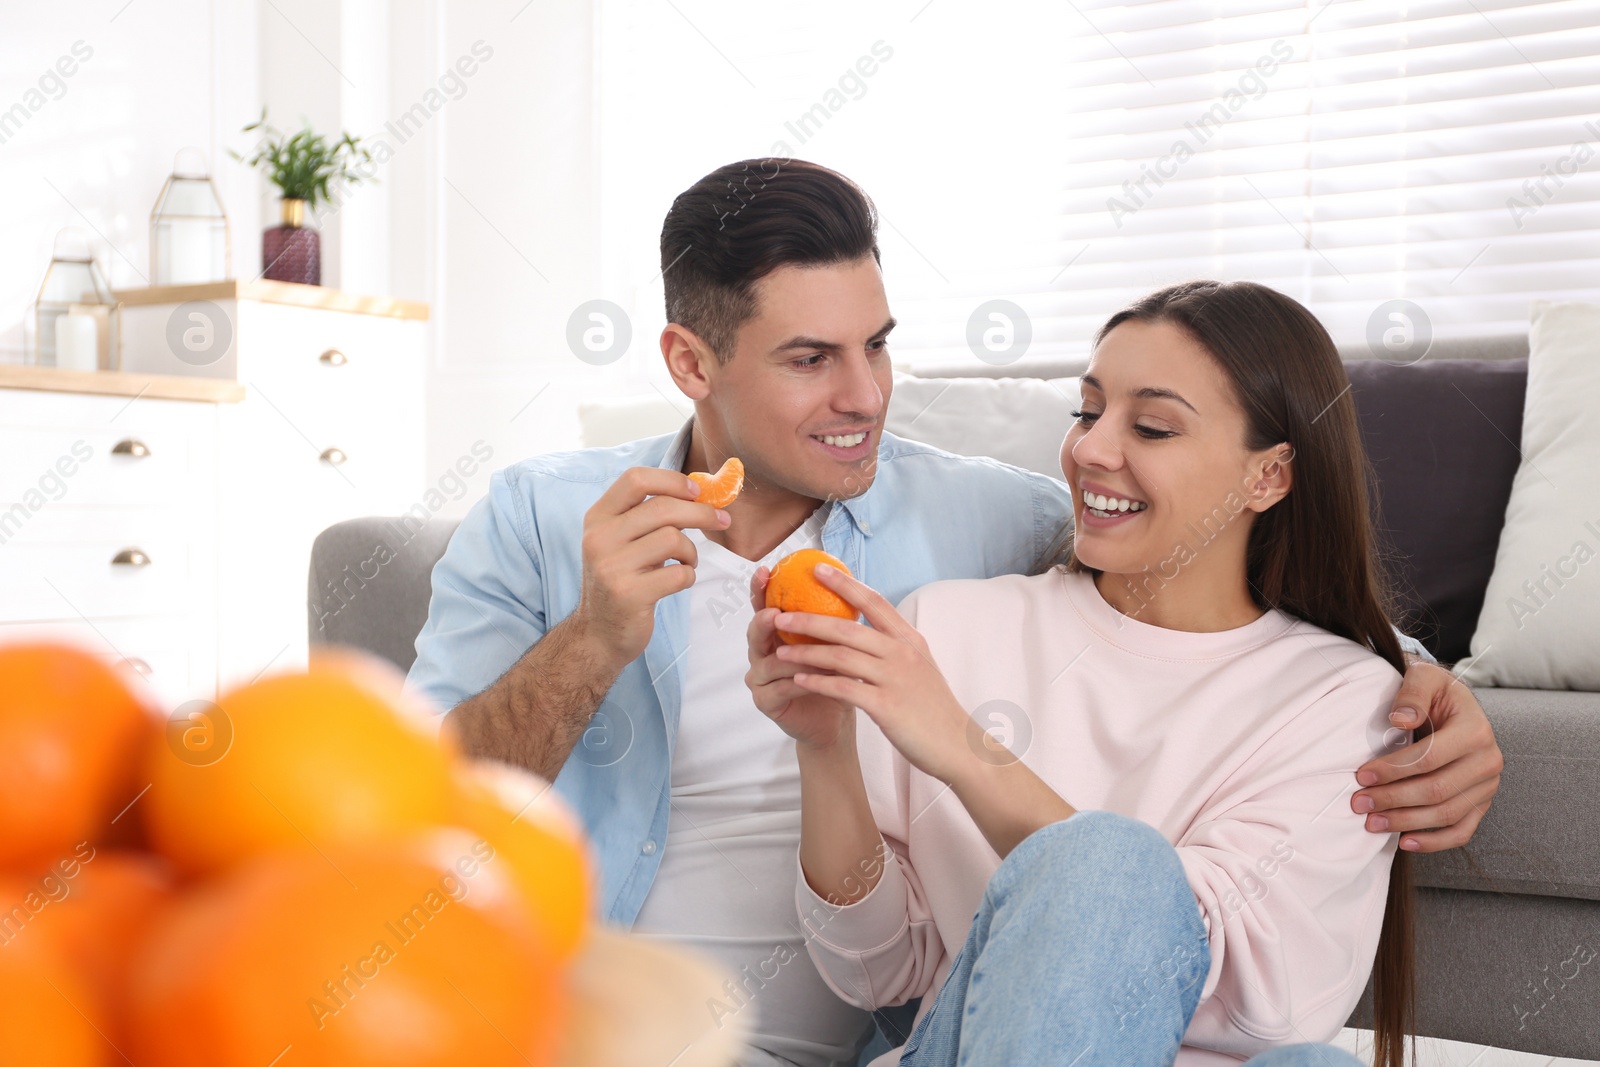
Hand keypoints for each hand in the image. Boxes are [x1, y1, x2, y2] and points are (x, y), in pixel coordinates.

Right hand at [575, 467, 729, 666]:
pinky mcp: (628, 594)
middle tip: (722, 520)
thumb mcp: (621, 541)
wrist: (599, 633)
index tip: (697, 491)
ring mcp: (611, 567)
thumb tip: (700, 492)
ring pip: (673, 539)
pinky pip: (678, 573)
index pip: (635, 479)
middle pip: (663, 507)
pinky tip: (679, 581)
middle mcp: (599, 538)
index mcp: (598, 517)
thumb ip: (647, 516)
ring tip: (686, 562)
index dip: (672, 481)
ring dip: (691, 551)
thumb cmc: (621, 580)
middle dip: (701, 512)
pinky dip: (688, 576)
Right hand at [744, 566, 855, 749]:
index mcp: (775, 634)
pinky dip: (799, 681)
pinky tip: (816, 679)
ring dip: (792, 656)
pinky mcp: (765, 702)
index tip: (765, 570)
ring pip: (769, 662)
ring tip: (811, 652)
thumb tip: (846, 577)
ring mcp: (760, 679)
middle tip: (774, 614)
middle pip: (754, 632)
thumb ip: (831, 616)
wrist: (835, 718)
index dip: (760, 588)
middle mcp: (761, 653)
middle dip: (763, 620)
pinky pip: (779, 688)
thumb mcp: (835, 643)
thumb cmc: (834, 676)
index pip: (763, 606)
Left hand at [773, 563, 972, 782]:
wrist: (957, 745)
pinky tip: (798, 680)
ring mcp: (894, 678)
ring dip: (806, 652)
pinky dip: (818, 682)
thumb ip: (895, 645)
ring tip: (779, 650)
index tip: (819, 568)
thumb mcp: (919, 665)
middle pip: (848, 627)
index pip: (874, 601)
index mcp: (909, 639)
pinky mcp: (886, 706)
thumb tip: (866, 626)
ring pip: (841, 656)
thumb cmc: (933, 707)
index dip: (845, 583)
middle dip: (810, 619)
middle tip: (782, 614)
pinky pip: (843, 688)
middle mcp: (902, 653)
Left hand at [1352, 659, 1504, 851]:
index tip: (1360, 775)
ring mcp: (1487, 786)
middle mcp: (1488, 761)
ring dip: (1406, 822)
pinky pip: (1462, 831)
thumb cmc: (1435, 693)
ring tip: (1371, 822)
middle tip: (1358, 803)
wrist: (1454, 706)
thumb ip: (1413, 693)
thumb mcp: (1425, 678)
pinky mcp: (1481, 803)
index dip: (1393, 769)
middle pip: (1437, 790)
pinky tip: (1404, 842)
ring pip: (1446, 814)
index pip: (1429, 757)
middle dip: (1393, 799)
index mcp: (1476, 730)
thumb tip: (1400, 719)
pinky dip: (1434, 842)